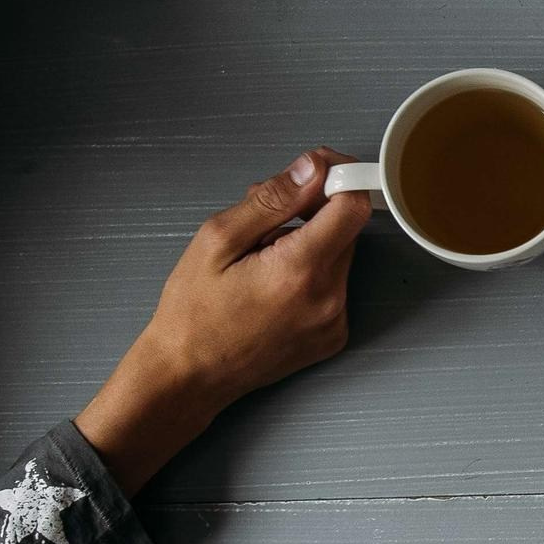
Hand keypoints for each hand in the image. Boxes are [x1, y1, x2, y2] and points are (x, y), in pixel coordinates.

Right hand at [75, 148, 371, 492]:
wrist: (189, 375)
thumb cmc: (193, 311)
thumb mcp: (217, 240)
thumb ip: (272, 200)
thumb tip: (314, 168)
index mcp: (299, 270)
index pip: (353, 207)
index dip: (340, 179)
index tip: (318, 172)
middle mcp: (328, 298)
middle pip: (346, 230)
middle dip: (312, 214)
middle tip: (263, 225)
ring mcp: (335, 321)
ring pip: (340, 257)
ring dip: (310, 245)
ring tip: (262, 262)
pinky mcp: (334, 336)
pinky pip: (335, 287)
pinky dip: (311, 276)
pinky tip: (273, 288)